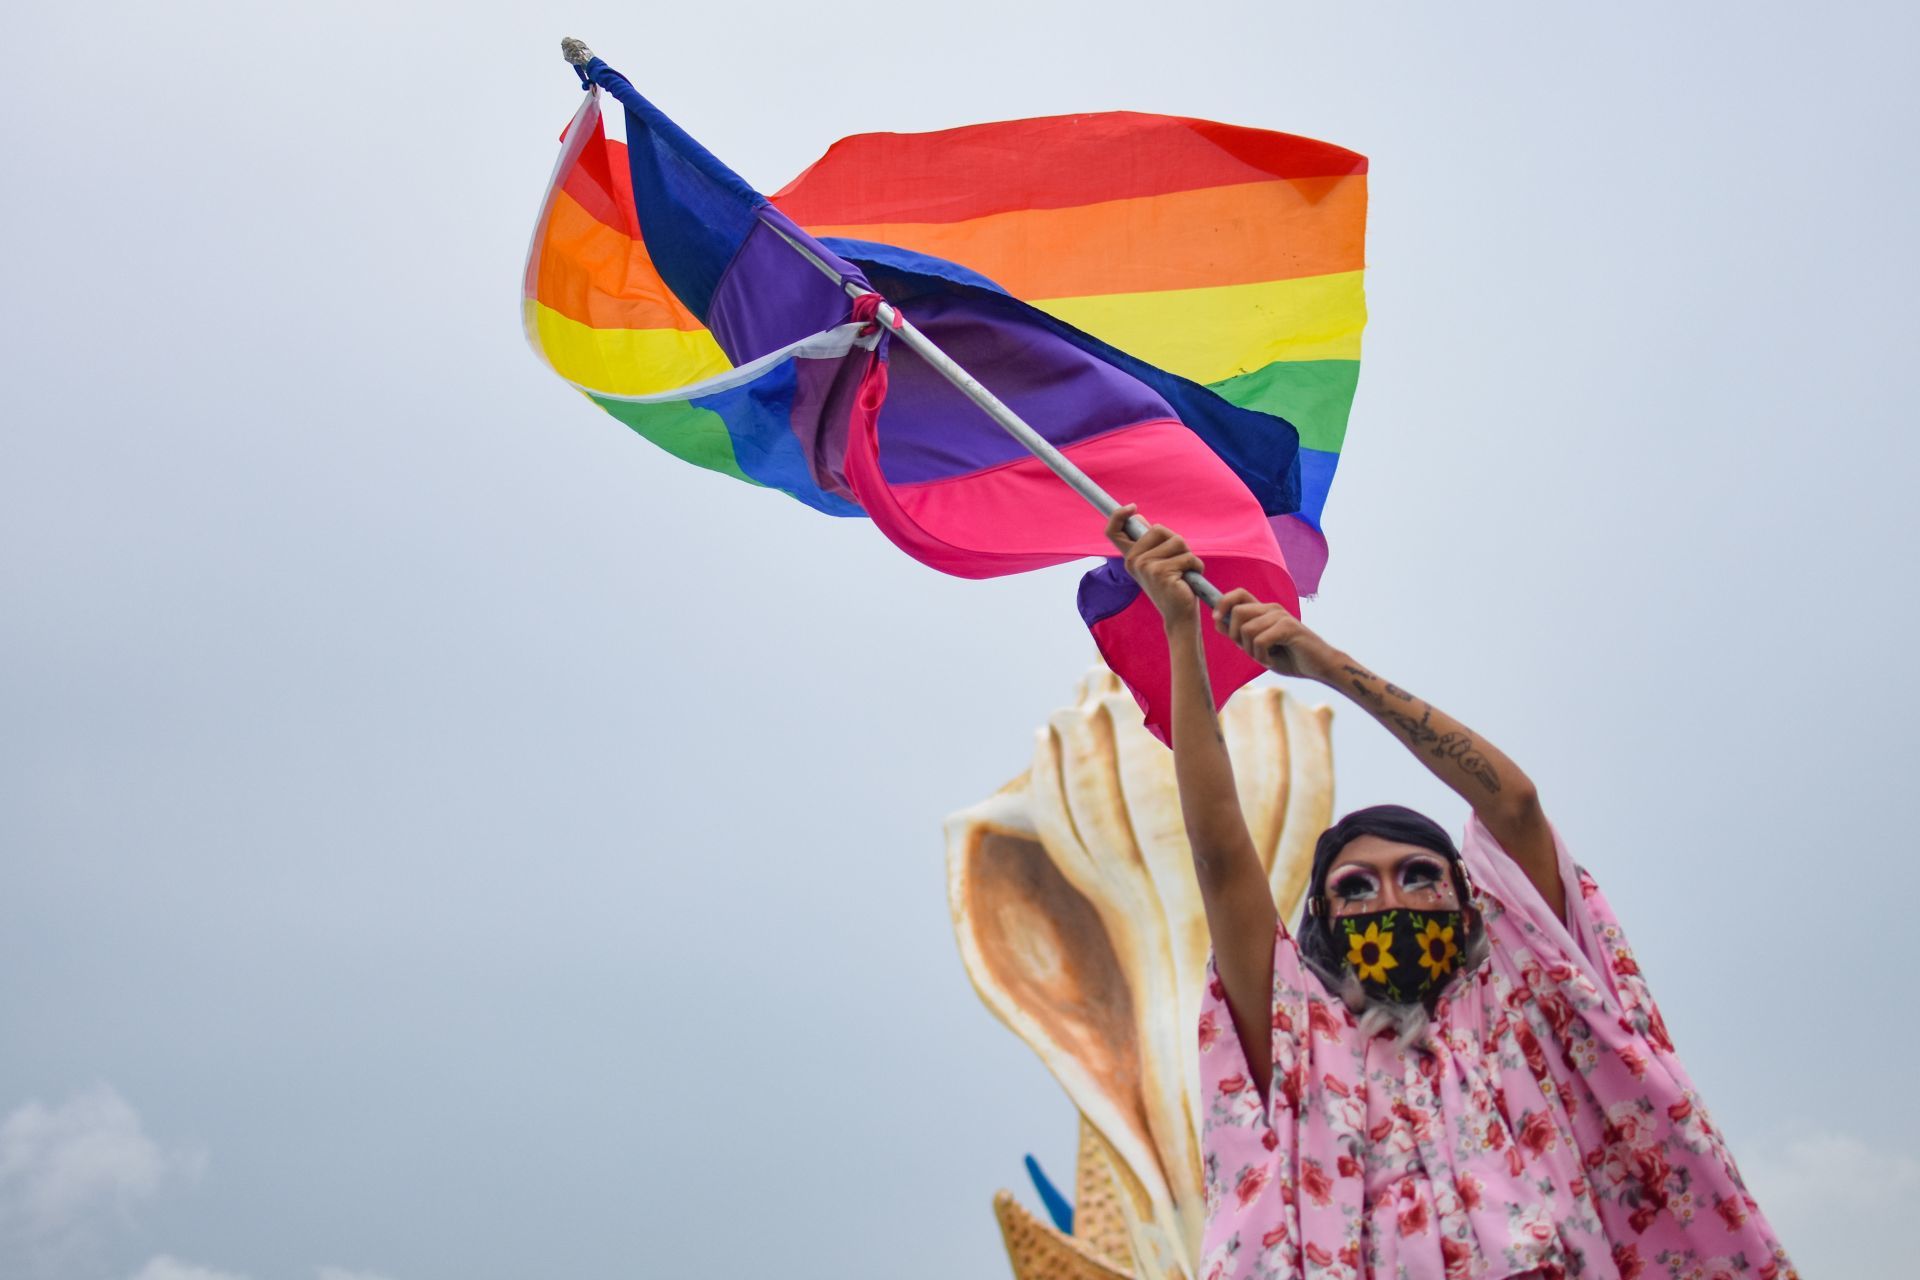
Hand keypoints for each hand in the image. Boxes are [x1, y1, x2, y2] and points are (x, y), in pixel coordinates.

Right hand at [1104, 504, 1202, 624]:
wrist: (1179, 615)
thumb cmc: (1173, 586)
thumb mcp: (1158, 562)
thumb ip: (1149, 542)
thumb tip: (1137, 516)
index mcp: (1131, 557)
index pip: (1113, 531)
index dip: (1118, 515)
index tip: (1132, 507)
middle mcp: (1133, 561)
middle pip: (1159, 529)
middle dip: (1176, 542)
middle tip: (1177, 563)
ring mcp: (1145, 566)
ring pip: (1177, 541)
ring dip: (1188, 556)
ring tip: (1183, 573)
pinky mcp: (1161, 572)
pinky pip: (1188, 557)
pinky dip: (1195, 566)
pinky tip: (1188, 581)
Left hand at [1211, 589, 1330, 678]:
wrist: (1321, 667)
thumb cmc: (1291, 658)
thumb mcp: (1259, 648)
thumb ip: (1240, 635)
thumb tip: (1217, 622)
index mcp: (1264, 611)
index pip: (1238, 594)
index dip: (1222, 603)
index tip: (1216, 618)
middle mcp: (1272, 609)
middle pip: (1237, 611)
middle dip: (1234, 636)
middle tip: (1249, 651)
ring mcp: (1280, 616)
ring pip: (1246, 629)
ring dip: (1251, 651)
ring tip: (1265, 657)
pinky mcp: (1288, 627)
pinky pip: (1260, 640)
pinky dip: (1262, 656)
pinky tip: (1272, 660)